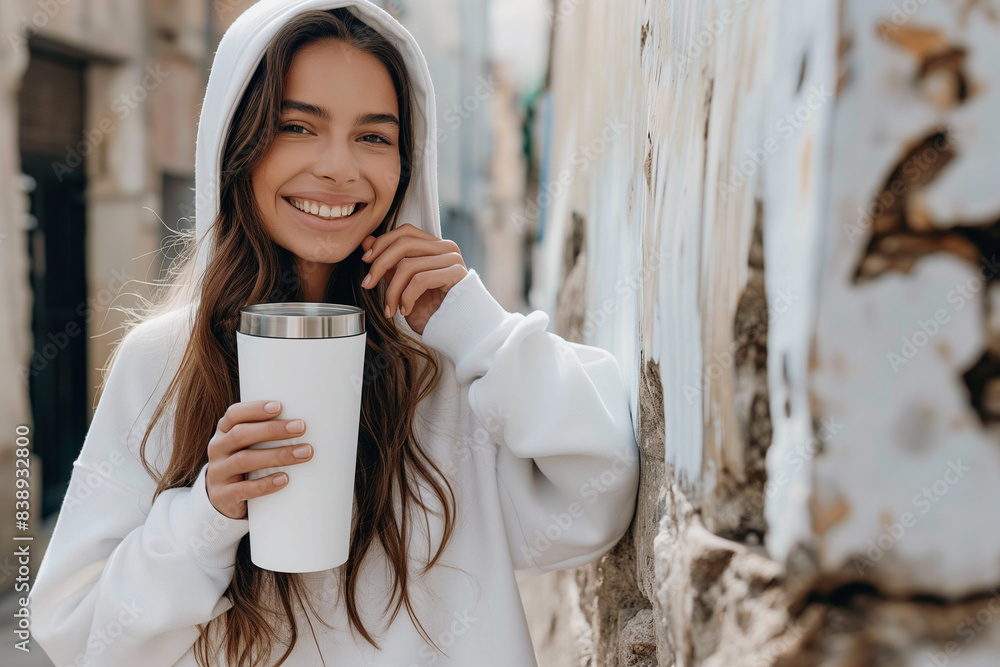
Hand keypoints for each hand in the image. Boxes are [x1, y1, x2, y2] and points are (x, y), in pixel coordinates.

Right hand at [205, 400, 312, 519]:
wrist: (224, 498)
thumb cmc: (245, 463)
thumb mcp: (249, 445)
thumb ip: (267, 433)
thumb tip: (307, 422)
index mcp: (224, 431)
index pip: (234, 414)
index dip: (255, 409)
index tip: (280, 406)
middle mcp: (217, 449)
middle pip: (241, 434)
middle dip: (272, 430)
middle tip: (301, 428)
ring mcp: (217, 473)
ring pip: (244, 460)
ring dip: (277, 455)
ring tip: (303, 453)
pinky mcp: (222, 495)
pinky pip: (243, 489)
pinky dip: (265, 484)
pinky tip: (284, 479)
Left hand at [360, 223, 467, 334]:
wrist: (456, 333)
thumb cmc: (432, 312)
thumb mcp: (403, 285)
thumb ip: (389, 263)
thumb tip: (367, 242)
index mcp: (435, 246)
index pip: (405, 232)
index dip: (382, 243)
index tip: (365, 260)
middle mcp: (446, 248)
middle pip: (404, 243)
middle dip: (380, 264)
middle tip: (367, 284)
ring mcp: (453, 260)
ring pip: (408, 266)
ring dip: (392, 291)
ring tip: (390, 309)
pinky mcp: (456, 274)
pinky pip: (420, 280)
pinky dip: (407, 297)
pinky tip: (405, 310)